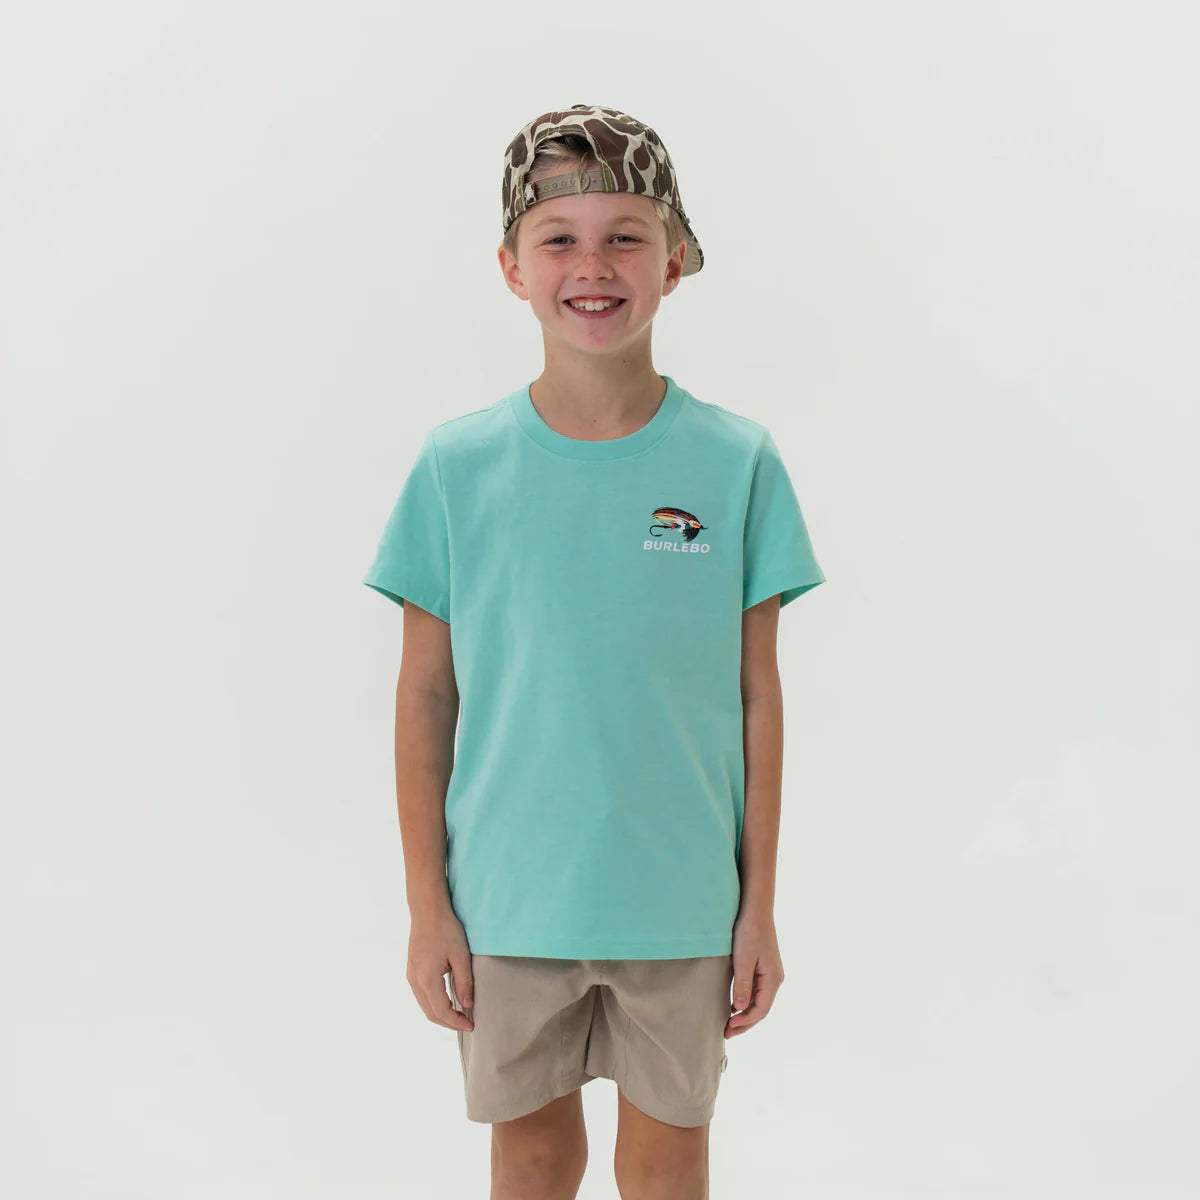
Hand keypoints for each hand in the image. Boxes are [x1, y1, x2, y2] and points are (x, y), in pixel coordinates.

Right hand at [407, 907, 475, 1032]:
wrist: (427, 911)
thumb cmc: (445, 929)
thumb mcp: (460, 956)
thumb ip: (464, 982)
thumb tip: (468, 1005)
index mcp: (427, 980)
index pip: (442, 1012)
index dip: (457, 1022)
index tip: (471, 1025)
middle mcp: (415, 981)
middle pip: (431, 1013)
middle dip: (449, 1022)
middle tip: (466, 1023)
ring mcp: (411, 975)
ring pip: (424, 1006)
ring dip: (440, 1014)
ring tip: (459, 1015)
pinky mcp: (412, 970)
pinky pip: (421, 995)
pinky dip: (433, 1004)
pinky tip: (446, 1000)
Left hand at [725, 908, 783, 1037]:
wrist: (755, 908)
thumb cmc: (749, 932)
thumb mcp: (743, 959)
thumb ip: (743, 984)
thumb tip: (741, 1009)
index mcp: (773, 979)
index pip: (760, 1010)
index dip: (745, 1023)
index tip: (727, 1028)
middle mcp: (774, 978)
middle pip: (760, 1009)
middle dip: (744, 1023)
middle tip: (726, 1033)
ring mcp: (769, 973)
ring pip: (758, 1001)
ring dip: (744, 1013)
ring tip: (728, 1022)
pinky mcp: (762, 966)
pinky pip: (755, 990)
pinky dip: (745, 1001)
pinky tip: (733, 1004)